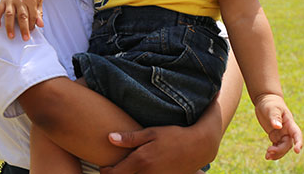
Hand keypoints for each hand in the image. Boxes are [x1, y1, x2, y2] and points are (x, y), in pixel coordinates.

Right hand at [0, 0, 43, 40]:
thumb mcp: (39, 1)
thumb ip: (39, 13)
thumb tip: (40, 25)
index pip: (31, 15)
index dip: (32, 24)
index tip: (32, 31)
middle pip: (21, 16)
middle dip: (23, 28)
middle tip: (25, 38)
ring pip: (9, 14)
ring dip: (10, 26)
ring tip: (11, 36)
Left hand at [98, 126, 214, 173]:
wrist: (198, 147)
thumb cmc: (173, 136)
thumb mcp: (151, 133)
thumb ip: (130, 138)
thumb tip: (109, 138)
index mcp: (141, 161)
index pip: (114, 173)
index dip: (106, 171)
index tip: (105, 165)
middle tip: (114, 168)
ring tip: (128, 169)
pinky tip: (142, 171)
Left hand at [254, 94, 302, 159]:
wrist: (266, 101)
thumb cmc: (271, 103)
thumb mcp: (272, 108)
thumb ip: (275, 117)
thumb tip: (277, 126)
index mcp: (289, 123)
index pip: (297, 134)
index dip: (298, 142)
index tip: (297, 151)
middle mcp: (287, 130)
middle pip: (288, 144)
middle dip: (280, 150)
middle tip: (269, 151)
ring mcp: (281, 134)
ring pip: (282, 148)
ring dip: (277, 154)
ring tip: (267, 157)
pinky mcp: (275, 136)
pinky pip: (276, 147)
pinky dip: (273, 152)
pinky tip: (267, 156)